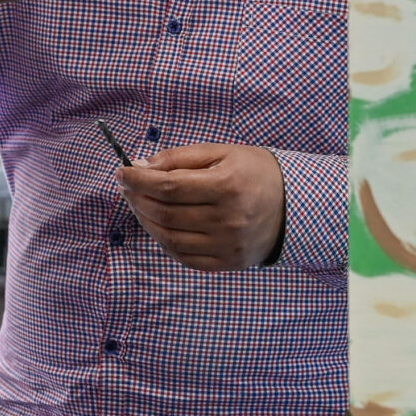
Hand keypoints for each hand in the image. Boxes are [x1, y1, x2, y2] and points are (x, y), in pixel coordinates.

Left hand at [119, 143, 287, 269]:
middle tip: (128, 187)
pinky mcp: (227, 263)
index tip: (122, 172)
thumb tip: (140, 166)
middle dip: (138, 199)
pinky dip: (163, 241)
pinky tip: (159, 225)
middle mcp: (228, 219)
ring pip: (169, 238)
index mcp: (227, 186)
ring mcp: (228, 245)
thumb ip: (179, 158)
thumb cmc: (253, 172)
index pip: (168, 186)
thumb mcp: (221, 152)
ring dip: (146, 220)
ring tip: (140, 204)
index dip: (138, 180)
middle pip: (165, 214)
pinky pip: (183, 257)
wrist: (292, 205)